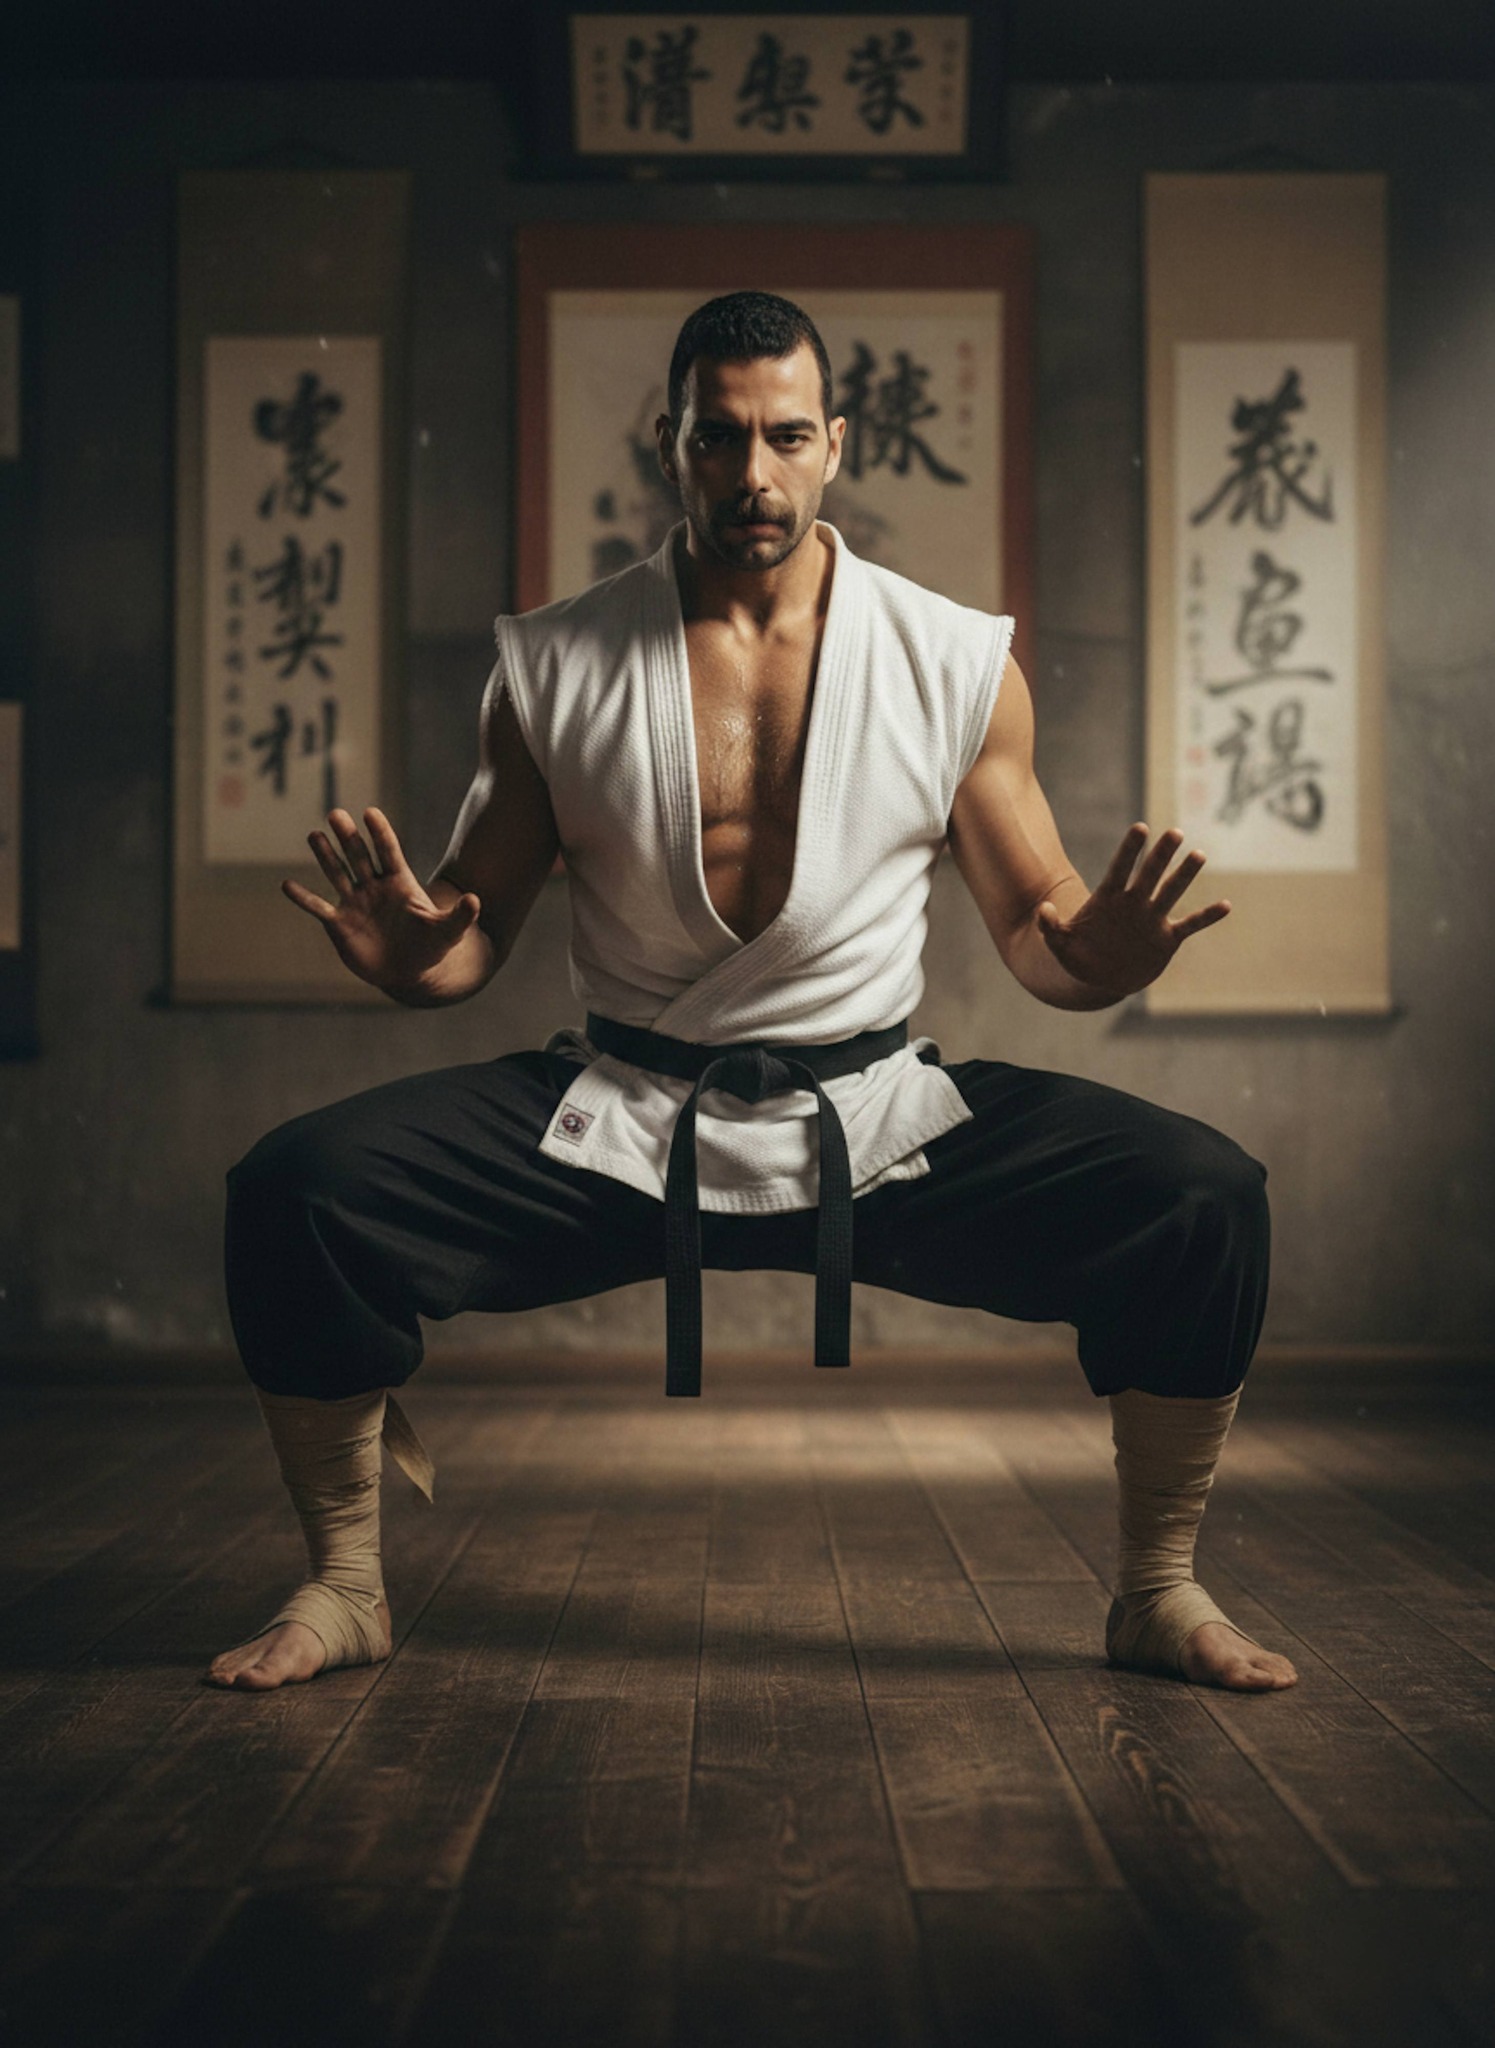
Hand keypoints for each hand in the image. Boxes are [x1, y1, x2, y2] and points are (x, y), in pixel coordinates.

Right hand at [283, 807, 482, 995]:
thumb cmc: (430, 946)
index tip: (371, 812)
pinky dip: (304, 898)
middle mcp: (374, 886)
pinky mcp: (339, 923)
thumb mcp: (448, 932)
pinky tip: (287, 885)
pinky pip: (318, 908)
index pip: (389, 851)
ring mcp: (355, 902)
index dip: (380, 833)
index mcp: (400, 882)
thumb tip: (475, 900)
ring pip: (337, 873)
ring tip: (314, 835)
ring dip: (325, 856)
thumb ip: (460, 916)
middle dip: (348, 836)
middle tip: (336, 813)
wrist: (410, 971)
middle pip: (359, 855)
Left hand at [1036, 823, 1229, 996]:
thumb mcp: (1060, 945)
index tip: (1140, 828)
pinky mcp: (1167, 938)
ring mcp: (1152, 919)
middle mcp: (1134, 903)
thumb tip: (1044, 908)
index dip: (1129, 850)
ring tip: (1199, 855)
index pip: (1120, 868)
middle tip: (1174, 833)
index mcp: (1108, 898)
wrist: (1099, 978)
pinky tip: (1226, 906)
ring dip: (1185, 875)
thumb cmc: (1079, 956)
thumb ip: (1051, 927)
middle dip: (1161, 855)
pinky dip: (1206, 917)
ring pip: (1171, 892)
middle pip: (1149, 874)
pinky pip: (1190, 925)